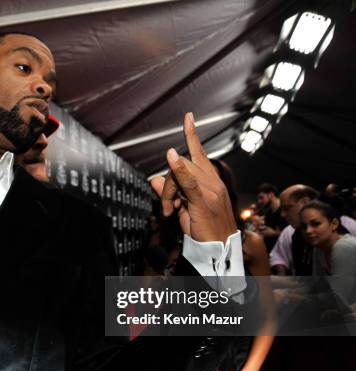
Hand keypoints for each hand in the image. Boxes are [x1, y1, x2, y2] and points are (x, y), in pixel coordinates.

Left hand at [150, 113, 236, 241]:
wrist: (220, 250)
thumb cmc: (204, 230)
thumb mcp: (184, 208)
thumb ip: (171, 192)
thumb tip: (154, 178)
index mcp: (211, 180)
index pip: (199, 153)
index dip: (191, 135)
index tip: (188, 117)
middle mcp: (213, 181)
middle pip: (181, 164)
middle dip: (168, 184)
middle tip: (168, 207)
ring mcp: (210, 190)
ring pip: (179, 175)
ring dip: (168, 193)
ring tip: (171, 212)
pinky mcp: (204, 201)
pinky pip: (189, 182)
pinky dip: (179, 170)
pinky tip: (171, 158)